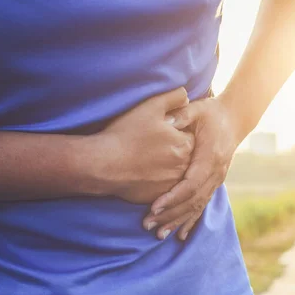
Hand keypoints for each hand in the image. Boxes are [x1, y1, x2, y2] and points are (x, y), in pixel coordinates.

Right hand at [90, 87, 195, 203]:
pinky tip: (144, 174)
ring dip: (167, 168)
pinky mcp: (160, 197)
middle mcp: (183, 166)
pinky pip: (165, 189)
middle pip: (186, 157)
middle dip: (174, 151)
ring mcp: (172, 184)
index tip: (162, 133)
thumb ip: (173, 98)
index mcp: (185, 144)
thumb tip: (187, 97)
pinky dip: (158, 182)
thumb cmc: (126, 134)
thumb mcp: (151, 107)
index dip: (176, 133)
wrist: (103, 164)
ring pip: (177, 173)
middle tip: (152, 147)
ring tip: (147, 160)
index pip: (191, 137)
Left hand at [142, 96, 240, 239]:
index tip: (154, 206)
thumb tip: (167, 120)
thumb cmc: (212, 113)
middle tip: (148, 225)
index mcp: (210, 157)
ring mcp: (216, 180)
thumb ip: (182, 115)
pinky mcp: (214, 183)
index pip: (191, 183)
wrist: (234, 119)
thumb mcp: (197, 109)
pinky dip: (191, 221)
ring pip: (197, 207)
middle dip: (170, 215)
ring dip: (178, 222)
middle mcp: (215, 173)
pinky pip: (202, 206)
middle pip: (192, 201)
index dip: (172, 197)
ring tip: (159, 235)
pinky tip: (180, 235)